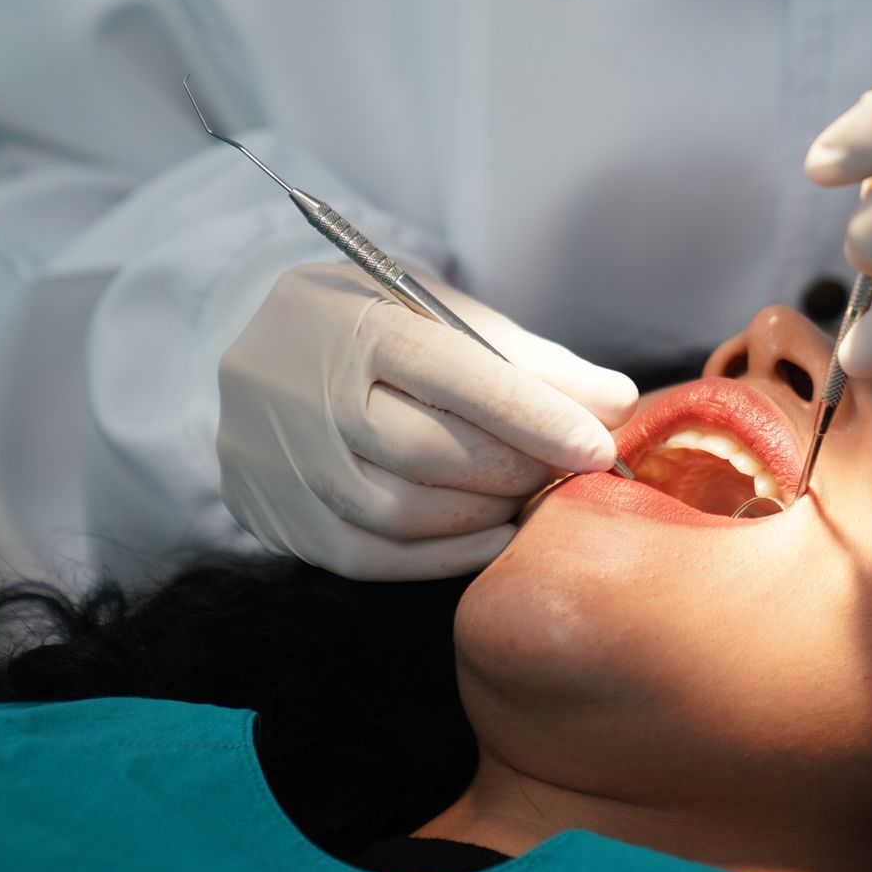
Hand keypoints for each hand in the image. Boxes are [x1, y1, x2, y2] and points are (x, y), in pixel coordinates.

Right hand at [217, 262, 636, 578]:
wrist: (252, 338)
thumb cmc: (374, 323)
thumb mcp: (445, 314)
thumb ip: (533, 361)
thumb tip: (619, 404)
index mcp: (357, 324)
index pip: (457, 376)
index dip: (536, 416)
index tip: (597, 446)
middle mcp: (308, 393)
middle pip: (430, 452)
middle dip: (514, 467)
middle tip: (561, 469)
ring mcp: (284, 459)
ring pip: (402, 512)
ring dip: (483, 514)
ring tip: (521, 495)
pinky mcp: (276, 513)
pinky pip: (370, 557)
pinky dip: (442, 557)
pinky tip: (489, 539)